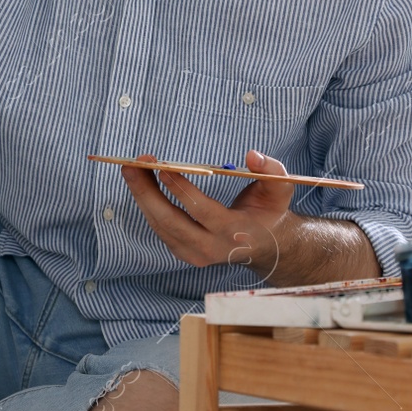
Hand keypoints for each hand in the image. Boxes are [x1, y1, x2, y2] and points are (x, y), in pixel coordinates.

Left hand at [121, 150, 294, 275]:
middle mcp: (211, 249)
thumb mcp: (280, 189)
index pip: (202, 212)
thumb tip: (251, 155)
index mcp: (234, 233)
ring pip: (160, 225)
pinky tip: (141, 182)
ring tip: (131, 168)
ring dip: (141, 195)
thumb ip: (271, 171)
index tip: (163, 168)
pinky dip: (147, 204)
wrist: (266, 245)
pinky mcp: (183, 252)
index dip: (181, 190)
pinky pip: (159, 227)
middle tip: (131, 165)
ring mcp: (194, 255)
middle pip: (171, 222)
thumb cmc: (270, 212)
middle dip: (147, 192)